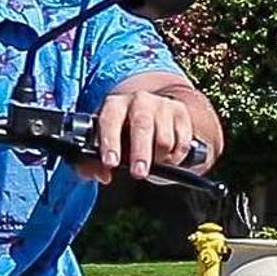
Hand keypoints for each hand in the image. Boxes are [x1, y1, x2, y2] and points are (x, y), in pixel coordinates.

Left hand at [81, 91, 196, 183]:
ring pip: (164, 139)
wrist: (150, 114)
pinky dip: (175, 157)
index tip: (111, 163)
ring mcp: (162, 105)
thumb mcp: (105, 144)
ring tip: (153, 163)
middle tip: (138, 173)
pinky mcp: (181, 113)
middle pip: (142, 126)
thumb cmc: (122, 133)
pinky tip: (167, 157)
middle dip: (140, 153)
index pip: (110, 120)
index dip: (110, 142)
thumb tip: (102, 176)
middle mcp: (139, 99)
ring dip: (160, 158)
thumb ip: (94, 164)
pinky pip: (181, 142)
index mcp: (115, 104)